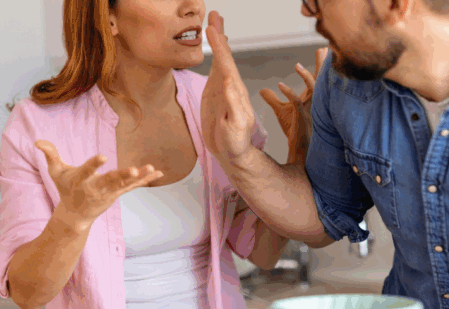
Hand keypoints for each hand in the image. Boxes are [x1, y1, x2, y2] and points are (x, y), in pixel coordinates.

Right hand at [35, 140, 163, 229]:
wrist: (75, 214)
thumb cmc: (65, 189)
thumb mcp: (55, 172)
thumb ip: (50, 155)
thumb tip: (38, 141)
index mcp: (81, 180)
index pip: (87, 171)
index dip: (94, 164)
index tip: (103, 157)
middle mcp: (96, 187)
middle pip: (110, 181)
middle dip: (121, 176)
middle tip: (132, 171)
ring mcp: (109, 192)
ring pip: (124, 184)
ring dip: (138, 177)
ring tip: (150, 169)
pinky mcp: (118, 193)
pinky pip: (133, 186)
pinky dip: (145, 180)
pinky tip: (158, 173)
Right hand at [200, 11, 256, 163]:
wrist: (233, 152)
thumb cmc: (236, 142)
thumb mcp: (235, 125)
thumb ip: (232, 104)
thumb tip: (228, 81)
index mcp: (235, 91)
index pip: (226, 64)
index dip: (219, 46)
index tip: (212, 29)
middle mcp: (230, 85)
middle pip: (225, 56)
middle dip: (219, 36)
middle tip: (214, 15)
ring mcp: (224, 88)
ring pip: (221, 59)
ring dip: (217, 41)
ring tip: (213, 24)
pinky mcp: (217, 93)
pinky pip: (217, 69)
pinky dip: (216, 55)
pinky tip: (215, 48)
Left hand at [260, 47, 327, 165]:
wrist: (299, 149)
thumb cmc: (293, 130)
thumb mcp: (281, 111)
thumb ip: (272, 99)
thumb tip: (262, 90)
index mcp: (311, 98)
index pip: (316, 78)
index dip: (319, 65)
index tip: (322, 50)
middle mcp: (313, 102)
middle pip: (320, 80)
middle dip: (322, 65)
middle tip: (324, 49)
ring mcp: (309, 109)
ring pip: (312, 90)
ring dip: (305, 77)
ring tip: (296, 65)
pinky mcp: (301, 117)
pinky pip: (296, 103)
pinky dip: (289, 93)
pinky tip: (280, 85)